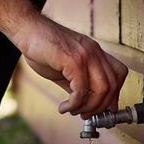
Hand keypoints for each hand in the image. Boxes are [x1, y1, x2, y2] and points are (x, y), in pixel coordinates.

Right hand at [0, 0, 127, 117]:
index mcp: (95, 51)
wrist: (25, 29)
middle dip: (100, 107)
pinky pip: (81, 89)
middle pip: (112, 85)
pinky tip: (64, 106)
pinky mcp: (73, 59)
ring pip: (101, 89)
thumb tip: (85, 103)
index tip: (104, 109)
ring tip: (73, 111)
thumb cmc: (41, 46)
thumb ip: (77, 83)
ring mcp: (86, 54)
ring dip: (88, 107)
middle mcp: (94, 51)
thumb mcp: (64, 68)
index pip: (118, 74)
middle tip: (84, 115)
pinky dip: (74, 103)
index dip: (114, 94)